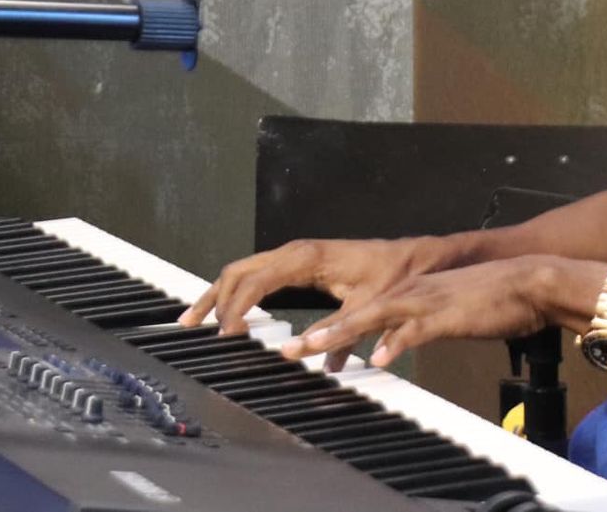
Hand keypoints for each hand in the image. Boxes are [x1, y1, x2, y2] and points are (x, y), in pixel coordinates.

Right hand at [181, 236, 453, 336]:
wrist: (414, 258)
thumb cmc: (393, 278)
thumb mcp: (365, 309)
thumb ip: (332, 333)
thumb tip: (296, 354)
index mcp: (307, 258)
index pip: (256, 282)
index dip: (235, 309)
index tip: (224, 336)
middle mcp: (296, 252)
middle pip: (240, 271)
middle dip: (214, 298)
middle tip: (192, 327)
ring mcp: (296, 255)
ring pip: (244, 270)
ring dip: (219, 293)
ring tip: (195, 319)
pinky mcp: (300, 263)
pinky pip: (258, 274)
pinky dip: (237, 291)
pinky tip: (227, 313)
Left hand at [278, 257, 586, 369]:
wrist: (527, 281)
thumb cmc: (488, 301)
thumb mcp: (441, 316)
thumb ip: (410, 331)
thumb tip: (383, 350)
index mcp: (406, 294)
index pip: (356, 313)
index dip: (325, 330)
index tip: (295, 347)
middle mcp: (409, 294)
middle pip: (355, 314)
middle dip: (318, 333)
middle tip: (287, 351)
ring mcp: (427, 302)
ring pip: (376, 316)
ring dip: (343, 333)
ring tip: (313, 347)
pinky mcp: (448, 314)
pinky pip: (417, 330)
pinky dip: (396, 343)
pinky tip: (379, 358)